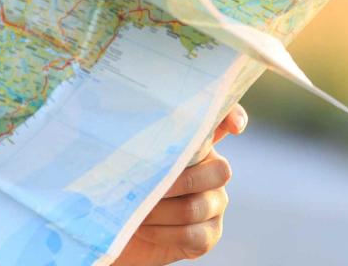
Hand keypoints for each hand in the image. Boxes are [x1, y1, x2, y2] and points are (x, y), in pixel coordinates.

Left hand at [114, 104, 246, 263]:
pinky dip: (163, 232)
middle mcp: (213, 169)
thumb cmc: (117, 182)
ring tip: (135, 209)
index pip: (224, 120)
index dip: (233, 117)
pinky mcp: (209, 235)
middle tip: (143, 184)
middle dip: (176, 180)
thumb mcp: (124, 155)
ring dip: (160, 210)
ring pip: (197, 206)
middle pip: (219, 171)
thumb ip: (138, 138)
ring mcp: (215, 203)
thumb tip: (123, 112)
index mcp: (195, 142)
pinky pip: (193, 235)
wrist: (113, 227)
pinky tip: (144, 228)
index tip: (235, 127)